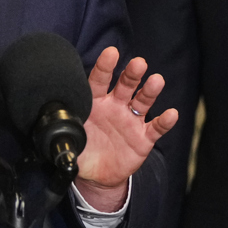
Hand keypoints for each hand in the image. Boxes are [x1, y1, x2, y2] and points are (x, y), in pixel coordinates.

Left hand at [74, 47, 177, 211]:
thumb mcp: (71, 140)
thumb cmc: (84, 150)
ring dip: (150, 91)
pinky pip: (155, 128)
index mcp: (95, 103)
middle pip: (125, 85)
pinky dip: (164, 121)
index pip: (99, 81)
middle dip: (132, 73)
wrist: (97, 175)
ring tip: (156, 81)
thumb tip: (55, 133)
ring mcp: (131, 121)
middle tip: (138, 63)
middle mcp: (115, 107)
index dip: (105, 67)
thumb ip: (65, 133)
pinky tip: (171, 114)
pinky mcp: (143, 138)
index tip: (111, 52)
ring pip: (142, 102)